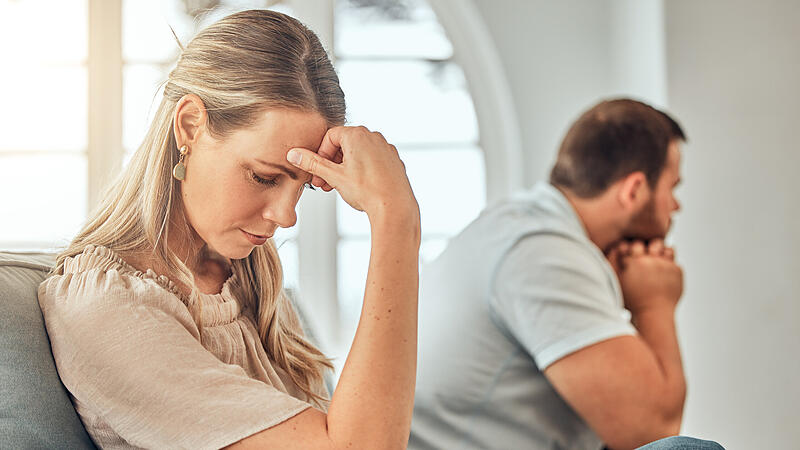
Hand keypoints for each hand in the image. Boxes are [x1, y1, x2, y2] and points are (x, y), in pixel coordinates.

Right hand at [286, 126, 418, 220]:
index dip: (320, 154)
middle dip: (331, 164)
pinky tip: (358, 188)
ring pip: (358, 153)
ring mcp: (386, 148)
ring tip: (338, 187)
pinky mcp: (393, 161)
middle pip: (344, 145)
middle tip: (324, 182)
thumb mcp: (333, 176)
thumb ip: (312, 163)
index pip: (330, 137)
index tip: (317, 172)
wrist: (395, 207)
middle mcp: (374, 137)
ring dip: (344, 168)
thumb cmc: (366, 191)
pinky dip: (361, 170)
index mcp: (358, 135)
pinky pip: (372, 161)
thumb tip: (294, 154)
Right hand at [613, 239, 682, 314]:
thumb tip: (617, 248)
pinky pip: (674, 260)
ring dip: (660, 252)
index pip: (633, 243)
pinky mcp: (677, 271)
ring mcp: (665, 265)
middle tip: (644, 256)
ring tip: (656, 260)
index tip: (632, 254)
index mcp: (634, 261)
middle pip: (650, 242)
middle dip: (647, 247)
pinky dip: (669, 264)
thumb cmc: (634, 301)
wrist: (653, 314)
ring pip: (664, 247)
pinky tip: (663, 272)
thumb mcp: (617, 281)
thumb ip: (614, 262)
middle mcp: (650, 260)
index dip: (632, 247)